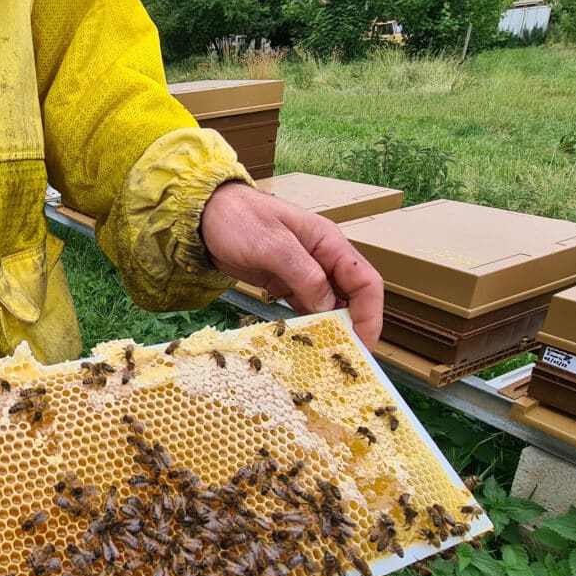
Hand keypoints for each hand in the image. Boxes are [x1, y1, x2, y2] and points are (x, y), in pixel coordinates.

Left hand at [199, 183, 383, 347]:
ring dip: (329, 330)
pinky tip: (301, 343)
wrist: (204, 215)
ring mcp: (304, 272)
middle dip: (352, 328)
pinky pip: (304, 308)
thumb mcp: (272, 244)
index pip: (366, 281)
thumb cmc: (238, 219)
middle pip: (351, 298)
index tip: (364, 344)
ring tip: (323, 359)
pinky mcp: (284, 283)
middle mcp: (322, 259)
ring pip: (328, 306)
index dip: (370, 314)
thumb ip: (303, 273)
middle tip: (344, 360)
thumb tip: (328, 307)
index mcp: (329, 243)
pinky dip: (306, 325)